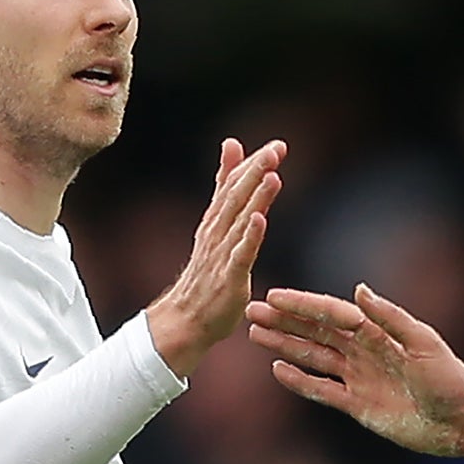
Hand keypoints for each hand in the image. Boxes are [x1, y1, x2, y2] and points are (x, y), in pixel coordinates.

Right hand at [147, 138, 285, 376]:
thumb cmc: (206, 273)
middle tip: (277, 150)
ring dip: (255, 197)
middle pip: (236, 196)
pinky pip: (239, 254)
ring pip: (239, 221)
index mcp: (215, 221)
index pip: (233, 185)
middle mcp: (216, 232)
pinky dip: (248, 236)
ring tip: (271, 175)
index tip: (276, 145)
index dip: (253, 164)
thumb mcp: (217, 224)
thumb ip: (226, 185)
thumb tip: (232, 144)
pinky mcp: (228, 278)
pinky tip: (259, 219)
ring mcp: (221, 255)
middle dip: (256, 171)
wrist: (186, 319)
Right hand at [245, 283, 463, 457]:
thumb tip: (358, 289)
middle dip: (284, 320)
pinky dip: (300, 379)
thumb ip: (390, 318)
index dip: (303, 304)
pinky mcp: (357, 404)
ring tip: (255, 334)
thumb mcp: (423, 343)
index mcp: (378, 332)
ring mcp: (358, 377)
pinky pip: (321, 389)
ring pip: (313, 357)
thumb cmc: (449, 379)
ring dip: (285, 344)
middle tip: (251, 310)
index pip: (332, 313)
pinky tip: (277, 369)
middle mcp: (363, 351)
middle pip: (315, 331)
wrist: (460, 422)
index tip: (274, 296)